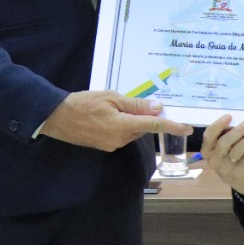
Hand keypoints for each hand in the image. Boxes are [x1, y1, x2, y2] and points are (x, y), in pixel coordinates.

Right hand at [40, 90, 192, 151]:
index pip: (153, 126)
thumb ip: (135, 104)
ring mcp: (112, 145)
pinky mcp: (105, 146)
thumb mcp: (110, 97)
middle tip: (129, 101)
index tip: (187, 128)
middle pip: (142, 128)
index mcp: (122, 125)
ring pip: (132, 131)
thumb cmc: (82, 103)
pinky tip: (106, 115)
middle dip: (143, 116)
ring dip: (130, 120)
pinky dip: (121, 125)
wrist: (57, 117)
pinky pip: (121, 135)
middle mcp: (120, 139)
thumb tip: (158, 108)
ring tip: (111, 106)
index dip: (171, 126)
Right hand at [201, 115, 243, 193]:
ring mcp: (226, 168)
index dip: (218, 125)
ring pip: (238, 150)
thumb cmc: (227, 155)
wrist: (237, 178)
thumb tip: (240, 121)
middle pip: (224, 143)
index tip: (229, 116)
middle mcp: (213, 159)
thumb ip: (226, 134)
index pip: (209, 135)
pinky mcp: (239, 172)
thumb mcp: (221, 146)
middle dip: (237, 131)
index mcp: (207, 150)